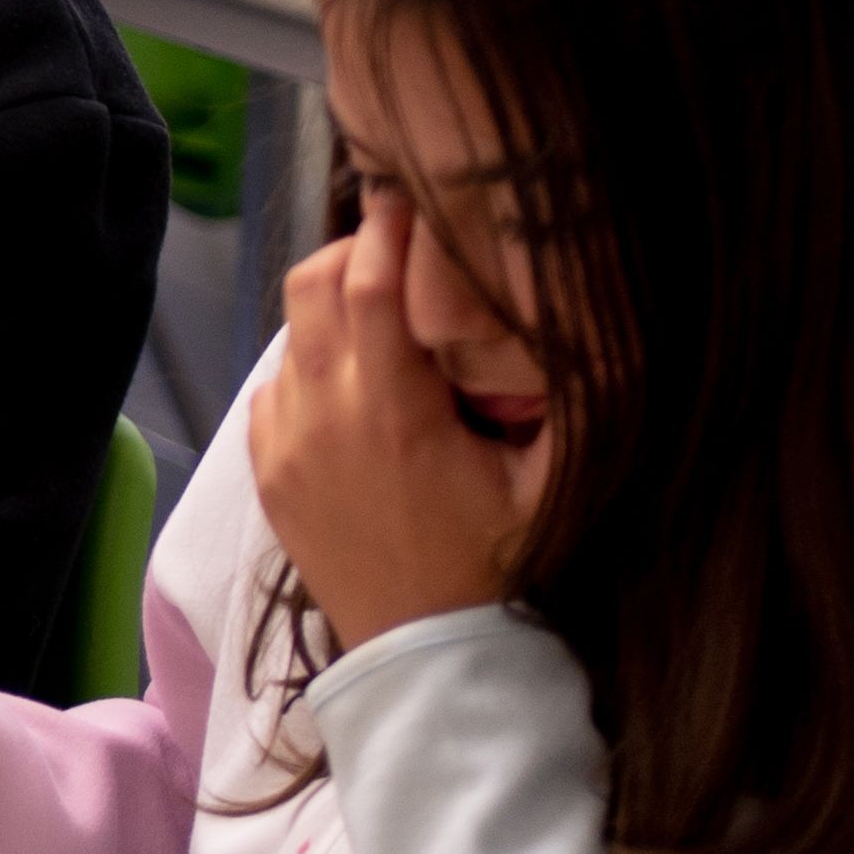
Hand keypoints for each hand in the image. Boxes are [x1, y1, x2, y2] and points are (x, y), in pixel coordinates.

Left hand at [249, 197, 551, 655]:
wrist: (427, 657)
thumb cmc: (499, 567)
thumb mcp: (550, 482)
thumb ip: (566, 399)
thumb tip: (587, 318)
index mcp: (392, 409)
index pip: (371, 279)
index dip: (392, 226)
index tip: (416, 196)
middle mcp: (323, 415)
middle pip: (313, 282)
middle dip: (358, 251)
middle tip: (407, 254)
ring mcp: (283, 442)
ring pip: (292, 330)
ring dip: (335, 310)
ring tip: (391, 323)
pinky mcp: (266, 470)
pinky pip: (276, 384)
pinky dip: (312, 366)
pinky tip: (362, 387)